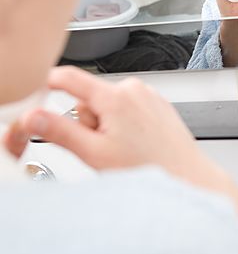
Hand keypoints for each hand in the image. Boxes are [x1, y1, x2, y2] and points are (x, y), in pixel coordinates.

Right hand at [3, 67, 237, 220]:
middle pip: (90, 97)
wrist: (186, 175)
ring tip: (123, 147)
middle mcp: (133, 89)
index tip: (40, 89)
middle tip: (102, 145)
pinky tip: (137, 142)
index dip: (50, 82)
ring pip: (109, 104)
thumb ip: (60, 131)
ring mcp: (148, 95)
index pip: (71, 77)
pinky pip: (128, 107)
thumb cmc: (149, 168)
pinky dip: (125, 123)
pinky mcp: (157, 103)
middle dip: (89, 120)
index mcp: (115, 96)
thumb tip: (35, 116)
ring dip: (108, 124)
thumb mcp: (95, 153)